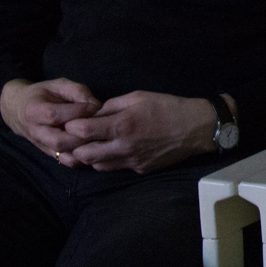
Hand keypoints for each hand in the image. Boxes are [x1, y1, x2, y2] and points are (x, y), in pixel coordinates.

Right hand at [0, 78, 101, 165]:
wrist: (19, 110)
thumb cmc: (42, 94)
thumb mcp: (58, 85)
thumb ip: (77, 91)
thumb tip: (96, 105)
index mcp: (34, 112)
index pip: (55, 116)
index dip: (78, 111)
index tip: (95, 106)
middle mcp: (36, 133)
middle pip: (59, 141)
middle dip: (83, 134)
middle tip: (98, 124)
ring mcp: (43, 146)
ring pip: (64, 155)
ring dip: (84, 148)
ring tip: (98, 136)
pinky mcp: (50, 154)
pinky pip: (66, 161)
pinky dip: (82, 157)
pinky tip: (93, 145)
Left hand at [62, 91, 216, 173]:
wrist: (196, 128)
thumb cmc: (168, 107)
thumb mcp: (138, 96)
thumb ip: (112, 106)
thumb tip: (93, 114)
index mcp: (122, 125)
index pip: (83, 131)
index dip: (71, 126)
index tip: (69, 121)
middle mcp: (123, 147)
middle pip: (84, 155)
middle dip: (75, 147)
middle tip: (75, 138)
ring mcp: (131, 161)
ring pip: (96, 165)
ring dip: (89, 156)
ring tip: (90, 145)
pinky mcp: (139, 170)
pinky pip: (115, 168)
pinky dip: (107, 160)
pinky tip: (110, 151)